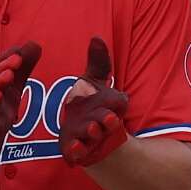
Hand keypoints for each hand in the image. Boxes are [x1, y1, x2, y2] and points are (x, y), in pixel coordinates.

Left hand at [58, 36, 129, 168]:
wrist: (85, 134)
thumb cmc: (92, 104)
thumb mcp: (95, 82)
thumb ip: (98, 63)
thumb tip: (96, 37)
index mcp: (111, 106)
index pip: (118, 103)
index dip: (116, 103)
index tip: (117, 102)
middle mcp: (104, 122)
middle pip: (107, 121)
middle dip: (106, 120)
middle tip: (106, 118)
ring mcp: (92, 138)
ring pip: (94, 136)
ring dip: (93, 133)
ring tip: (90, 129)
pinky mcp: (79, 150)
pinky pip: (80, 152)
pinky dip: (77, 150)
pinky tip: (72, 147)